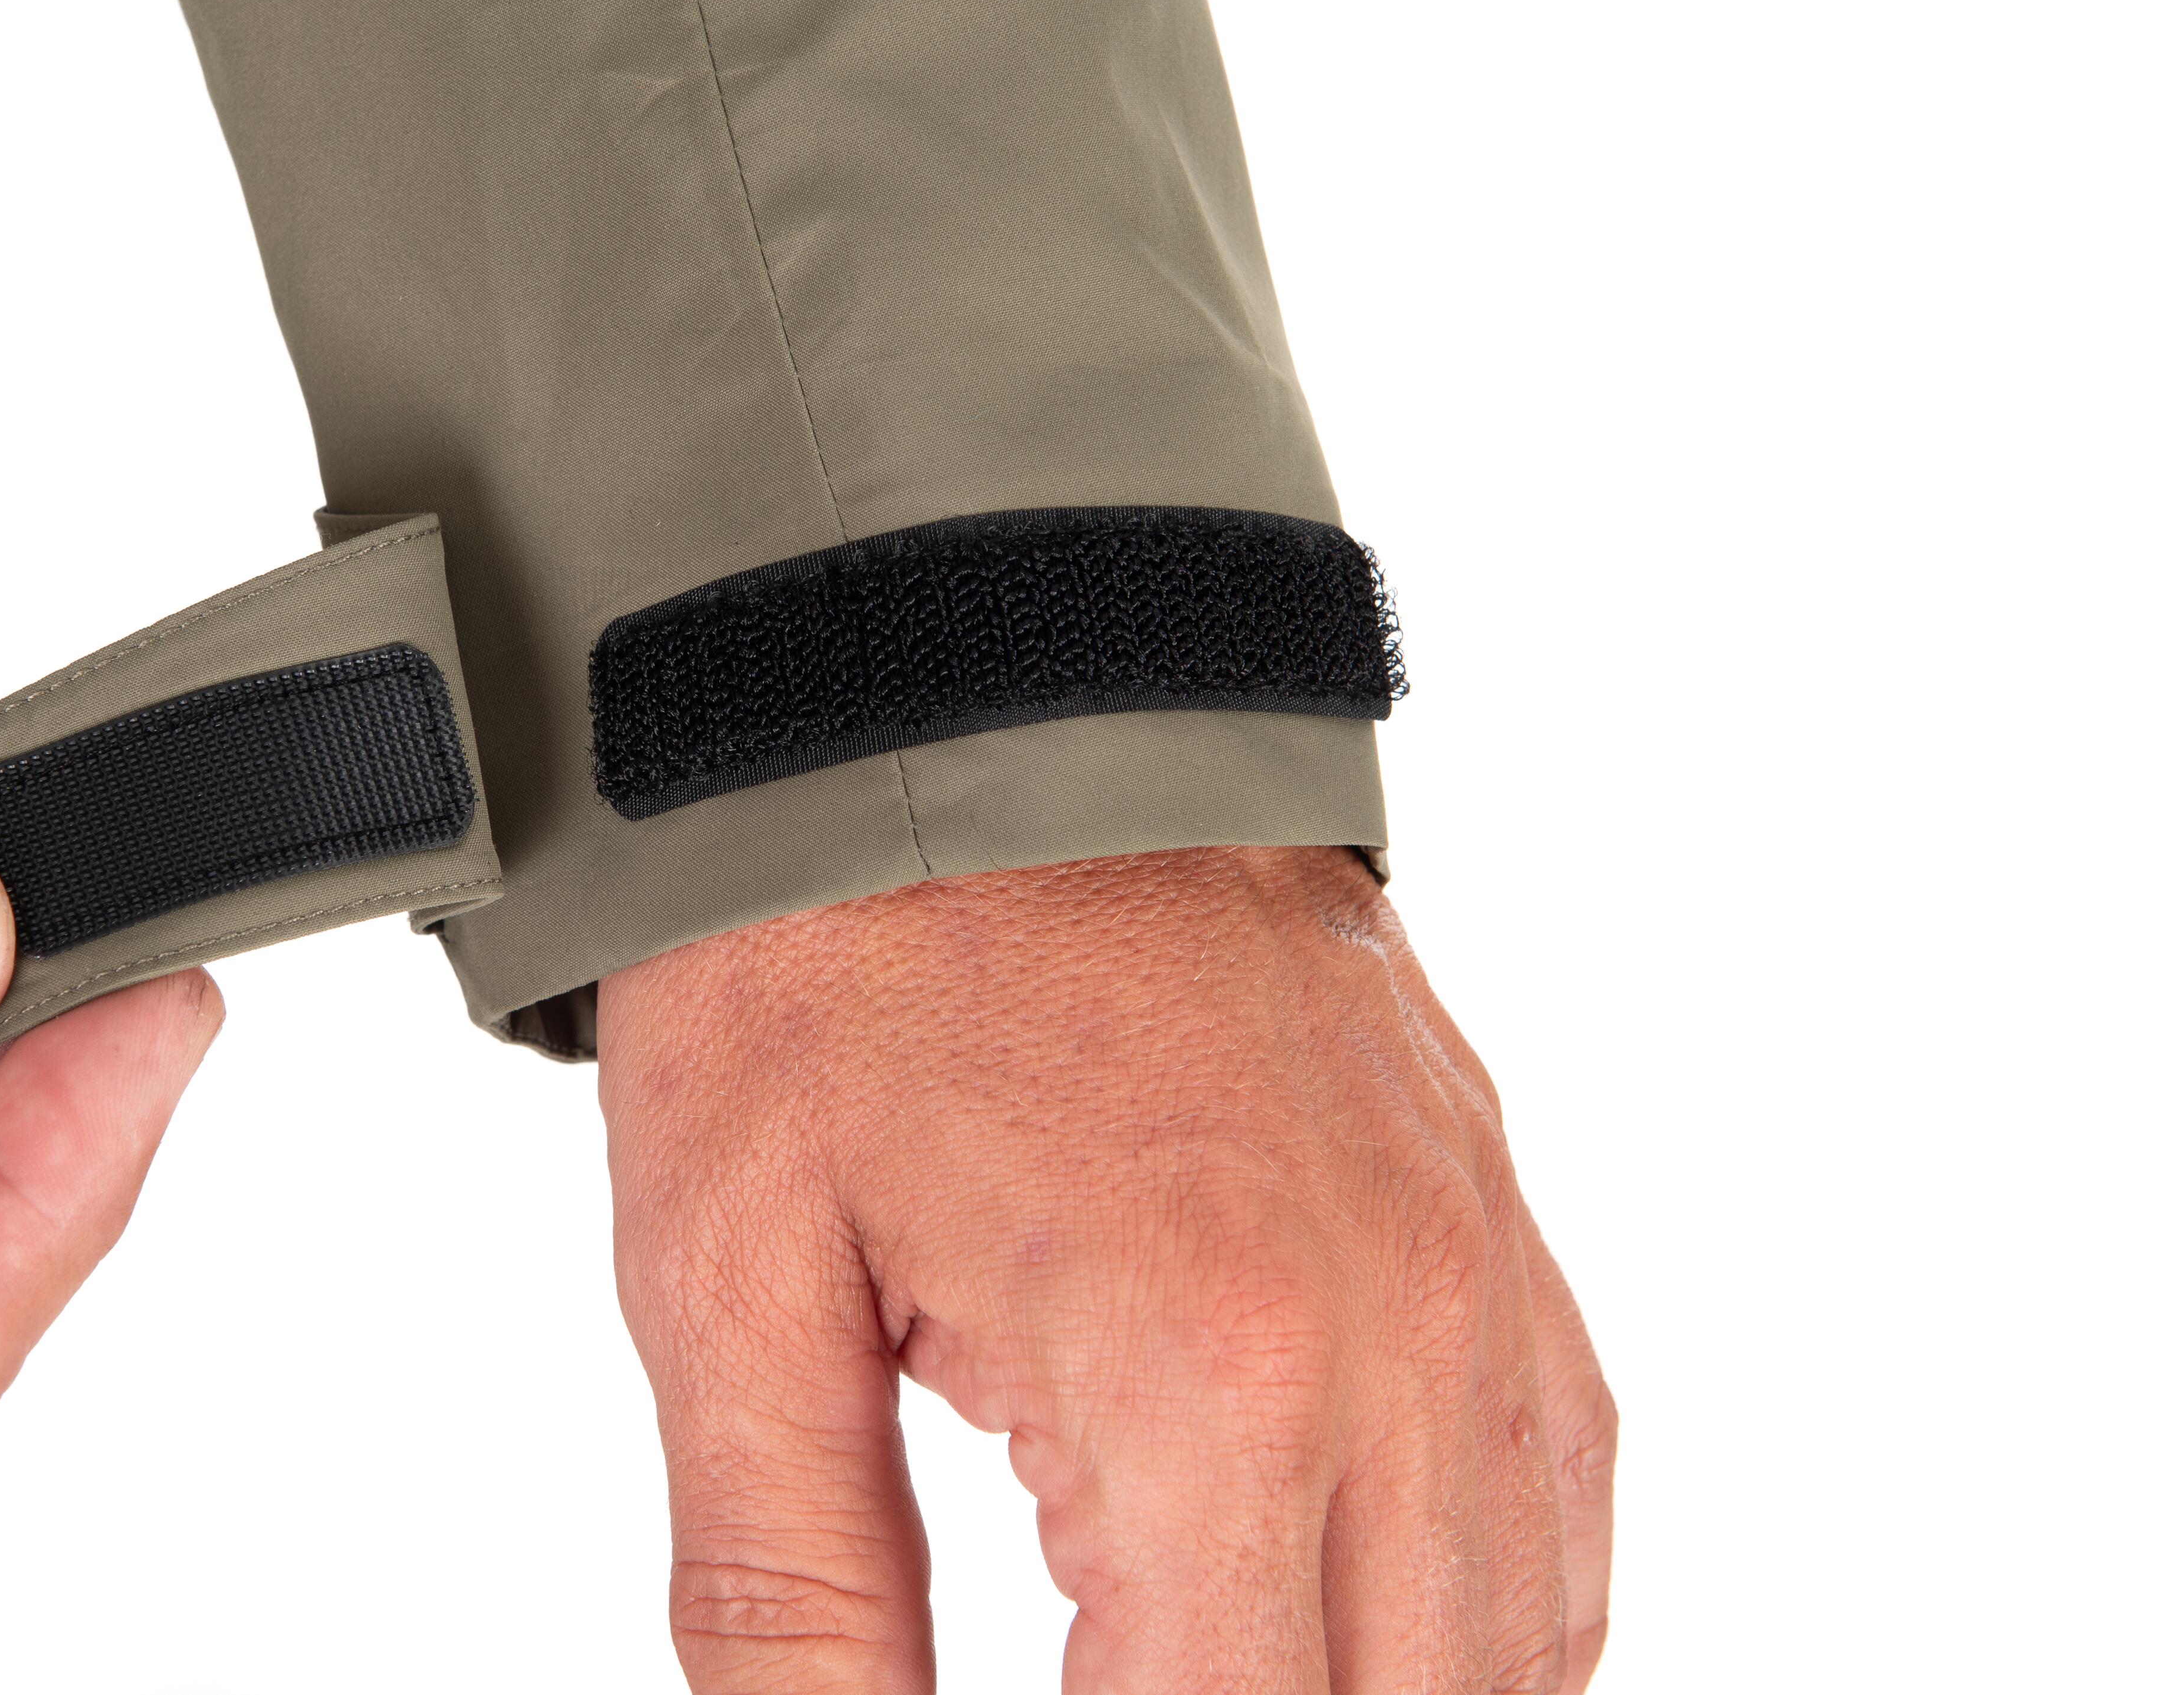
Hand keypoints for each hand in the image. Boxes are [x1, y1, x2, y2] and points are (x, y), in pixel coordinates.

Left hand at [599, 846, 1613, 1692]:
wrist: (959, 694)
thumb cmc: (826, 962)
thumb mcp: (727, 1284)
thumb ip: (791, 1597)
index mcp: (1202, 1373)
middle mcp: (1394, 1340)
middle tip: (1094, 1677)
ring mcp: (1472, 1273)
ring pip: (1514, 1650)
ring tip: (1193, 1661)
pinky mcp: (1488, 1214)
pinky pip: (1564, 1497)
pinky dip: (1483, 1623)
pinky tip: (1352, 1632)